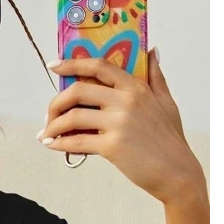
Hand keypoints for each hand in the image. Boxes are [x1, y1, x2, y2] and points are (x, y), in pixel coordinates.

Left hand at [39, 50, 204, 203]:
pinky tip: (52, 145)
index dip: (72, 64)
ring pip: (72, 117)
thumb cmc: (170, 139)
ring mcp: (118, 123)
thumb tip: (152, 51)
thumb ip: (155, 75)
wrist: (177, 172)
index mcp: (135, 87)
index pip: (98, 67)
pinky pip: (76, 141)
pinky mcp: (112, 146)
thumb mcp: (166, 101)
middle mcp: (126, 100)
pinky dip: (59, 143)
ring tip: (46, 134)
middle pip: (77, 91)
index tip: (53, 66)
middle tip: (49, 116)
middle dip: (55, 103)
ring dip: (53, 126)